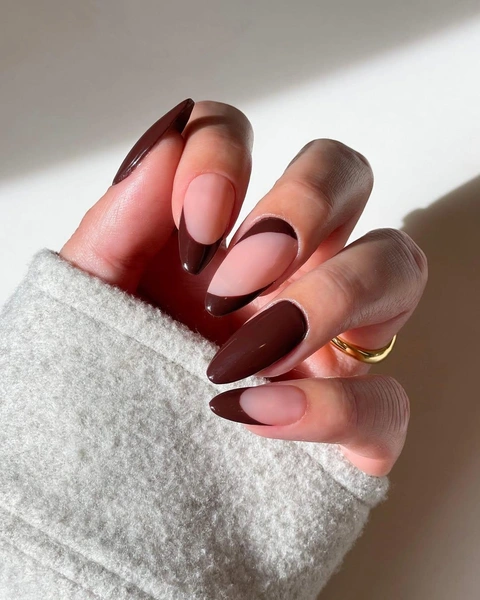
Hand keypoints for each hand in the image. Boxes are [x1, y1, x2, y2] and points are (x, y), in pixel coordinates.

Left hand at [61, 99, 427, 476]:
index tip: (195, 224)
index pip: (242, 138)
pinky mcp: (352, 424)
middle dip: (301, 206)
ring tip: (250, 352)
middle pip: (345, 175)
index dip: (224, 155)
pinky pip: (387, 401)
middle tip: (233, 280)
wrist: (110, 491)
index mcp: (216, 234)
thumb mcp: (92, 300)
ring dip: (332, 295)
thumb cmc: (102, 384)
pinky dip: (332, 405)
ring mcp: (329, 341)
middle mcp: (285, 270)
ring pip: (397, 266)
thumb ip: (118, 222)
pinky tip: (257, 413)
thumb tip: (162, 141)